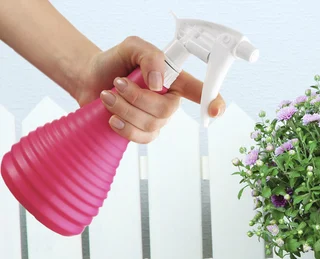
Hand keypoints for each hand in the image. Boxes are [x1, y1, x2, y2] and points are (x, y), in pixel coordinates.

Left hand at [77, 36, 225, 142]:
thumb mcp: (132, 47)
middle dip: (137, 98)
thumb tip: (158, 84)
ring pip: (150, 123)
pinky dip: (124, 128)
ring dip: (123, 109)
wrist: (90, 79)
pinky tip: (112, 118)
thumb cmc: (114, 62)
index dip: (214, 102)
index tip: (214, 111)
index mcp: (175, 80)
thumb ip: (150, 57)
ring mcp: (157, 119)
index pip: (201, 92)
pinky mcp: (142, 133)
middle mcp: (170, 101)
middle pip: (166, 109)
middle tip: (117, 83)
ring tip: (107, 95)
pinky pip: (142, 138)